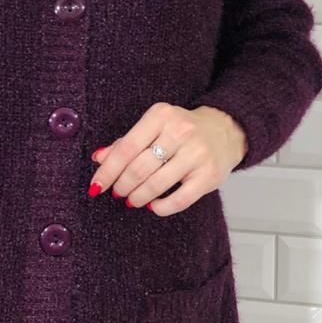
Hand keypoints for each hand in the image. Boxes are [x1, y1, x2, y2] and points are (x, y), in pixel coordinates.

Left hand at [88, 102, 247, 216]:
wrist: (225, 130)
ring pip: (156, 185)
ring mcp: (197, 154)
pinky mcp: (209, 175)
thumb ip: (126, 142)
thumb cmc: (182, 129)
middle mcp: (180, 132)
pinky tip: (152, 205)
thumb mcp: (154, 126)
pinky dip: (160, 207)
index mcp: (161, 115)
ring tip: (132, 200)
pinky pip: (178, 200)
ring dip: (137, 197)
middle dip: (122, 185)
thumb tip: (99, 158)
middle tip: (117, 192)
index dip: (108, 170)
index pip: (126, 147)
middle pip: (139, 168)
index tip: (96, 185)